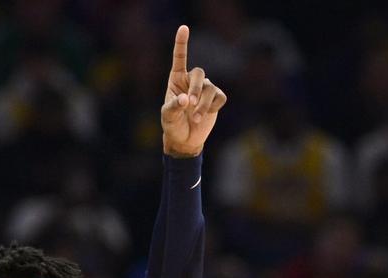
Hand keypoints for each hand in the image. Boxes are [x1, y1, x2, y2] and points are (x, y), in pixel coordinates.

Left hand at [162, 25, 226, 157]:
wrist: (185, 140)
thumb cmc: (173, 125)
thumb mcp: (168, 117)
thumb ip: (173, 107)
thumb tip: (184, 99)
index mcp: (176, 79)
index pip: (180, 58)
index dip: (182, 43)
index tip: (184, 28)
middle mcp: (191, 81)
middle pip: (199, 73)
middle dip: (195, 89)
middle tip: (189, 104)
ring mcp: (205, 89)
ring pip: (210, 89)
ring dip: (203, 105)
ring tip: (196, 118)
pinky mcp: (216, 98)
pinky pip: (219, 97)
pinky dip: (212, 107)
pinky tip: (206, 115)